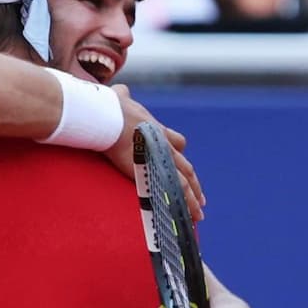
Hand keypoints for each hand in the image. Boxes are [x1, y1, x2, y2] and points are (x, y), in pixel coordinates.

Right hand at [105, 84, 205, 220]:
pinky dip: (183, 204)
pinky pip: (174, 190)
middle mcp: (163, 144)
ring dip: (192, 198)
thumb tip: (120, 90)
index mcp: (155, 129)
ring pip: (184, 181)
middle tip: (200, 197)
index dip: (179, 154)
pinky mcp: (153, 170)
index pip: (174, 143)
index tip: (183, 166)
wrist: (107, 117)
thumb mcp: (120, 98)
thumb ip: (122, 96)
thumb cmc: (109, 107)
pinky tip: (187, 217)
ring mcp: (160, 158)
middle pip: (184, 166)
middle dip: (193, 183)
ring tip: (198, 214)